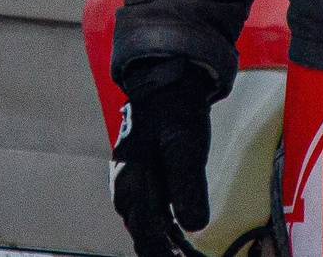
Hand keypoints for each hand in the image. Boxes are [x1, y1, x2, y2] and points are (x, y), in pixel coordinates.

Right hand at [111, 59, 215, 256]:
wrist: (168, 83)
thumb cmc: (173, 110)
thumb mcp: (183, 142)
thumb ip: (186, 182)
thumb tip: (193, 225)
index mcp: (128, 183)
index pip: (145, 233)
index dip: (163, 254)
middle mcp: (128, 192)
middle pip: (145, 238)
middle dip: (165, 254)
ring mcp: (139, 191)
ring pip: (152, 233)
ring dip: (169, 248)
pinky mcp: (152, 189)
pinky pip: (160, 221)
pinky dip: (173, 237)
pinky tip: (187, 249)